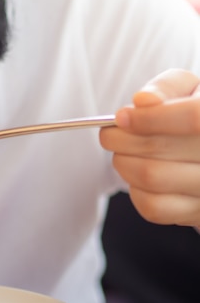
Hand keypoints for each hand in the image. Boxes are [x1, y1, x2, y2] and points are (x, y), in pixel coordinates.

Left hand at [100, 68, 199, 226]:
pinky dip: (134, 188)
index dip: (149, 117)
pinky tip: (140, 174)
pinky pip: (152, 207)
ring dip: (123, 161)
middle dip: (121, 138)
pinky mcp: (198, 214)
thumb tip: (143, 101)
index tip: (121, 117)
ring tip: (124, 151)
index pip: (192, 118)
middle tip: (110, 133)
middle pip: (160, 149)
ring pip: (151, 177)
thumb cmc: (194, 112)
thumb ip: (167, 87)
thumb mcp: (189, 88)